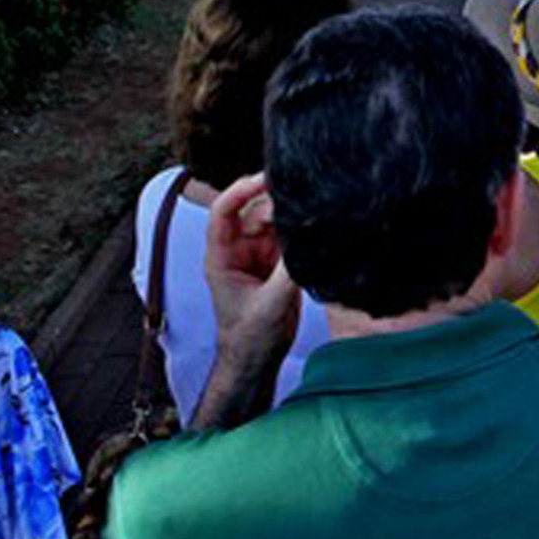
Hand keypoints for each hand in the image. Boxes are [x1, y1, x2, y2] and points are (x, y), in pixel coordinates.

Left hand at [203, 173, 299, 363]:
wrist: (257, 359)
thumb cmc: (250, 337)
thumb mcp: (271, 304)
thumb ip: (290, 271)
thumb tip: (309, 237)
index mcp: (221, 256)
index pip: (225, 210)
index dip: (243, 190)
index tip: (267, 179)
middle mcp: (239, 249)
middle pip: (255, 209)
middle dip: (277, 202)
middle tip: (303, 198)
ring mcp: (259, 254)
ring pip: (276, 220)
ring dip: (293, 216)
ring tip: (315, 215)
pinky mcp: (278, 261)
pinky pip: (290, 236)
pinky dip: (303, 231)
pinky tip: (317, 229)